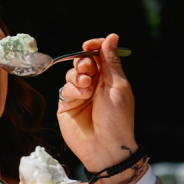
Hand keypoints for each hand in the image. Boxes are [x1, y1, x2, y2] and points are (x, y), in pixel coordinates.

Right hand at [57, 34, 137, 172]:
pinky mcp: (67, 106)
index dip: (94, 47)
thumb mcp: (118, 86)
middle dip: (84, 62)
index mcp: (109, 79)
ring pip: (71, 74)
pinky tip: (81, 96)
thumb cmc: (117, 118)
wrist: (105, 146)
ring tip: (87, 87)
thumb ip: (111, 61)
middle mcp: (94, 86)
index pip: (99, 56)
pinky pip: (64, 89)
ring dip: (78, 76)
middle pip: (82, 62)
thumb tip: (111, 37)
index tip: (89, 45)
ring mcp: (79, 96)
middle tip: (88, 69)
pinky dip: (72, 89)